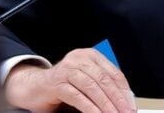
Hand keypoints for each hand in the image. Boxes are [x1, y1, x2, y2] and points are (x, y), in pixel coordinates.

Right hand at [4, 48, 135, 112]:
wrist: (33, 88)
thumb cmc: (62, 85)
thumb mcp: (86, 82)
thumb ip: (102, 86)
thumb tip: (124, 101)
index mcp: (90, 56)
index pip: (114, 73)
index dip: (125, 91)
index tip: (131, 104)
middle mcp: (79, 58)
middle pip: (105, 80)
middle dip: (118, 100)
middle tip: (126, 112)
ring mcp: (67, 69)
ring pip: (92, 88)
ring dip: (106, 105)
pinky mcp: (57, 82)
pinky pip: (77, 96)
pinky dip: (90, 108)